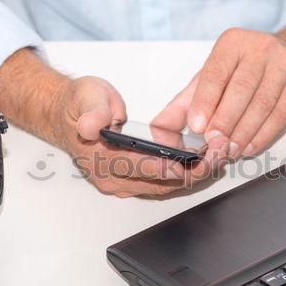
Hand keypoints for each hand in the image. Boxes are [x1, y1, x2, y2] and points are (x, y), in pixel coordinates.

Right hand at [53, 76, 218, 196]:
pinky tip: (202, 165)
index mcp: (98, 157)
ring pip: (163, 188)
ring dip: (191, 178)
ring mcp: (121, 184)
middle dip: (188, 174)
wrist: (70, 117)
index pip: (134, 167)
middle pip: (156, 183)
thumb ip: (92, 111)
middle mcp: (110, 177)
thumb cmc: (79, 107)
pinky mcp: (132, 183)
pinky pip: (161, 186)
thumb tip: (93, 125)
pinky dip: (183, 178)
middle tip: (214, 160)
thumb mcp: (85, 97)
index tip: (184, 165)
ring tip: (216, 161)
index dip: (161, 167)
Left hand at [155, 28, 285, 158]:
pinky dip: (263, 135)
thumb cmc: (245, 68)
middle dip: (225, 121)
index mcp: (232, 43)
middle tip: (214, 144)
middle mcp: (260, 49)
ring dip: (244, 132)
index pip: (216, 73)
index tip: (196, 126)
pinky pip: (280, 114)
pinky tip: (249, 146)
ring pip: (262, 104)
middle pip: (241, 90)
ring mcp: (284, 65)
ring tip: (229, 149)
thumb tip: (160, 126)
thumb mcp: (212, 76)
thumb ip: (186, 101)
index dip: (205, 101)